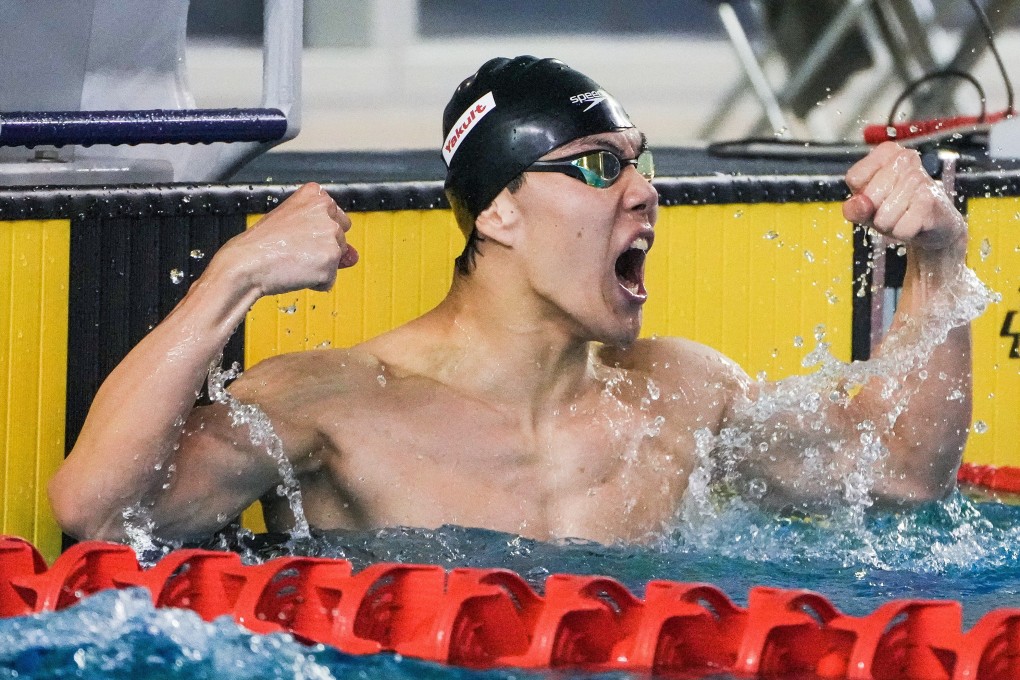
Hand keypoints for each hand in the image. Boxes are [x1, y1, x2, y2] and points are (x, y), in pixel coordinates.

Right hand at [217, 182, 358, 295]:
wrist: (245, 263)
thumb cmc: (261, 244)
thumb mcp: (291, 224)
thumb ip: (325, 233)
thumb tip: (354, 256)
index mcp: (316, 195)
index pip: (337, 218)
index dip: (318, 233)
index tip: (299, 236)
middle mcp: (327, 212)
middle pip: (340, 240)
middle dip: (322, 250)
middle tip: (294, 251)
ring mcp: (330, 237)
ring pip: (336, 261)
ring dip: (318, 267)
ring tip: (292, 261)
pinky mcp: (330, 261)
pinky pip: (330, 280)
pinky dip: (316, 283)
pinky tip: (295, 273)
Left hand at [842, 142, 965, 253]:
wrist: (932, 223)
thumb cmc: (895, 209)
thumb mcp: (867, 208)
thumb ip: (854, 208)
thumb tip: (859, 203)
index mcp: (886, 152)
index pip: (854, 178)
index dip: (860, 197)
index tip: (875, 195)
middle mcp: (905, 158)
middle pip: (869, 198)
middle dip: (875, 214)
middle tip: (891, 209)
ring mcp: (920, 177)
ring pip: (883, 217)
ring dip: (890, 225)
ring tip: (904, 215)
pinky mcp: (930, 199)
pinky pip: (901, 229)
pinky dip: (903, 232)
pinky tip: (916, 222)